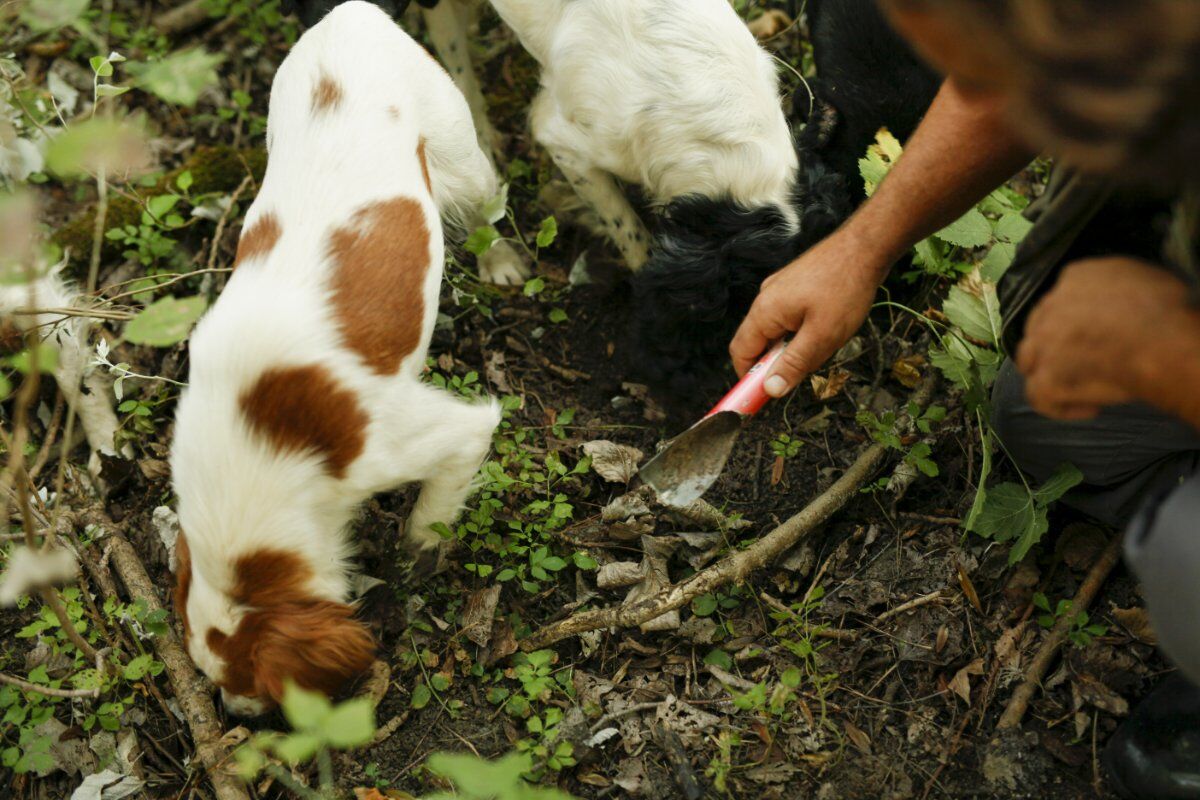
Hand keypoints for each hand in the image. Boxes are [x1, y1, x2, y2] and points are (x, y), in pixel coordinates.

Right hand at [730, 229, 887, 396]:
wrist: (865, 245)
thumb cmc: (846, 288)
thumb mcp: (822, 336)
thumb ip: (794, 364)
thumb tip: (770, 390)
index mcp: (765, 311)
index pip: (740, 352)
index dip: (747, 378)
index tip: (761, 399)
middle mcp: (765, 298)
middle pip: (756, 342)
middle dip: (775, 363)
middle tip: (801, 373)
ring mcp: (779, 289)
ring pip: (775, 330)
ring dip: (792, 347)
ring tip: (822, 345)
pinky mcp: (794, 284)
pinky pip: (787, 316)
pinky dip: (799, 331)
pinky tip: (824, 329)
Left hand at [1016, 257, 1199, 423]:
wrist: (1161, 343)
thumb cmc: (1166, 312)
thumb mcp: (1145, 277)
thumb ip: (1120, 285)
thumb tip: (1124, 299)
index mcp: (1076, 277)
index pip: (1062, 297)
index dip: (1074, 318)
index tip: (1094, 333)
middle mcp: (1051, 307)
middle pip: (1039, 328)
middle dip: (1055, 345)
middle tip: (1082, 360)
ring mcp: (1043, 344)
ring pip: (1029, 359)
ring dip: (1048, 373)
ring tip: (1075, 385)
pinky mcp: (1046, 377)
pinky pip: (1039, 396)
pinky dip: (1061, 407)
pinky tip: (1091, 409)